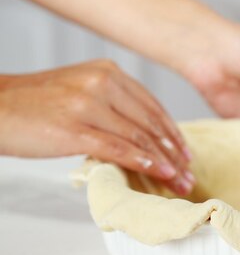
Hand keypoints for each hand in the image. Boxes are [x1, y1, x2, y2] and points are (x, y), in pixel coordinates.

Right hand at [0, 60, 194, 195]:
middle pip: (150, 124)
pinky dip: (142, 162)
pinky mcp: (74, 128)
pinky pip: (117, 148)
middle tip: (189, 176)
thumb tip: (146, 134)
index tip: (186, 154)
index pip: (152, 107)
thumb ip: (114, 104)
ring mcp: (88, 104)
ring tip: (179, 182)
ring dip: (164, 163)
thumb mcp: (81, 91)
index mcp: (108, 72)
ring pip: (138, 138)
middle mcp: (102, 83)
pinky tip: (159, 173)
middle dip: (175, 153)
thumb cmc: (36, 105)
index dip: (173, 134)